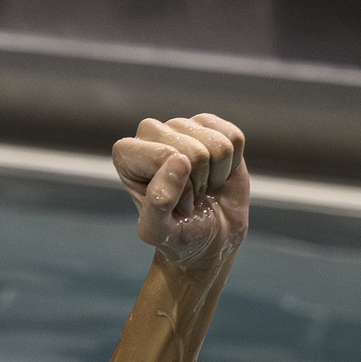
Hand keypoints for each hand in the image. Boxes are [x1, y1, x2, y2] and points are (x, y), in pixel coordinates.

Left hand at [113, 113, 247, 272]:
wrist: (209, 237)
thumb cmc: (177, 234)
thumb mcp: (158, 231)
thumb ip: (158, 201)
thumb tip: (178, 160)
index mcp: (126, 155)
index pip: (160, 156)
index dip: (175, 187)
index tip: (171, 206)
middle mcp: (150, 133)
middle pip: (193, 151)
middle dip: (197, 182)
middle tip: (188, 198)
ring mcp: (182, 125)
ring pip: (216, 144)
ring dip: (214, 175)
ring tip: (200, 188)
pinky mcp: (210, 125)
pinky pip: (234, 138)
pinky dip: (231, 164)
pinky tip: (214, 175)